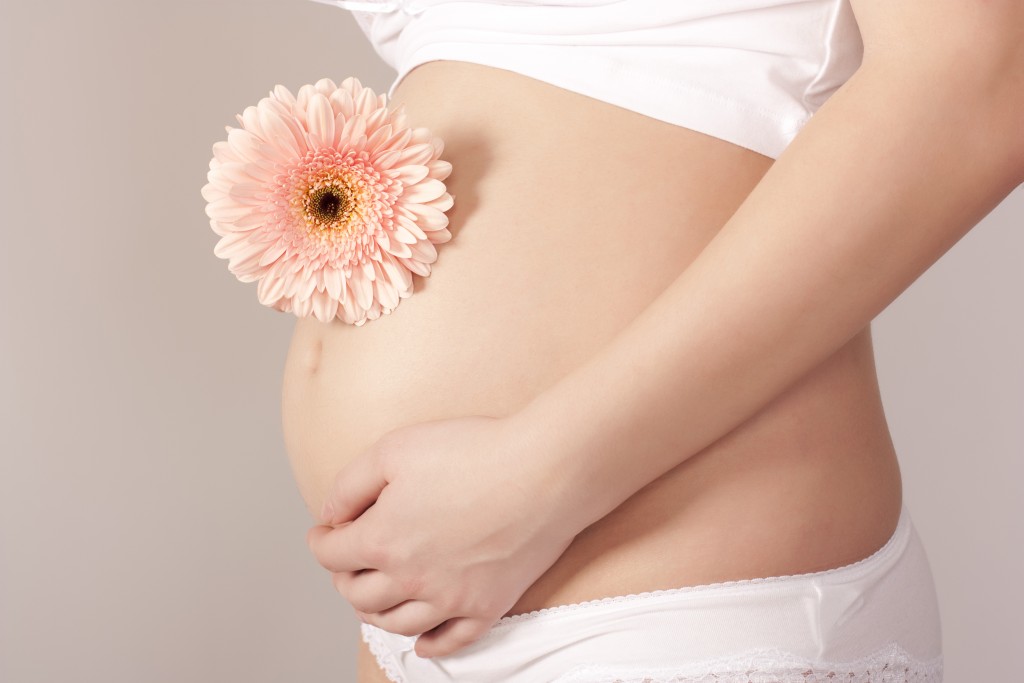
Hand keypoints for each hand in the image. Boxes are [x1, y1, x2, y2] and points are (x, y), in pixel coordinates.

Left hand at [305, 413, 578, 658]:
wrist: (546, 469)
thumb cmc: (475, 451)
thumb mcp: (394, 449)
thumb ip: (350, 485)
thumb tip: (331, 515)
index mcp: (383, 540)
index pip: (331, 555)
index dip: (321, 541)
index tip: (325, 532)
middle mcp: (411, 579)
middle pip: (358, 594)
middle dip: (344, 575)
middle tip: (348, 560)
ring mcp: (451, 599)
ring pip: (397, 623)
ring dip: (375, 611)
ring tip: (375, 594)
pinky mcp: (488, 606)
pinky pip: (450, 642)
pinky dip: (428, 645)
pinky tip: (421, 640)